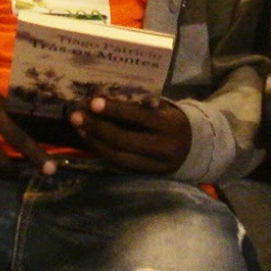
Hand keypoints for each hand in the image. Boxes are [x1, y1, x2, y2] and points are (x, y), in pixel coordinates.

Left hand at [68, 96, 191, 174]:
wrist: (193, 148)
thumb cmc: (172, 121)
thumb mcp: (164, 108)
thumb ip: (143, 104)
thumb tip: (108, 96)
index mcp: (170, 125)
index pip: (138, 117)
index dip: (114, 110)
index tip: (93, 102)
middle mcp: (163, 148)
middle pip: (123, 140)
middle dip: (97, 128)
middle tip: (76, 116)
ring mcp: (154, 165)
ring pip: (118, 157)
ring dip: (95, 142)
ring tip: (80, 128)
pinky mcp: (146, 175)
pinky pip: (119, 166)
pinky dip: (102, 153)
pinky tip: (91, 141)